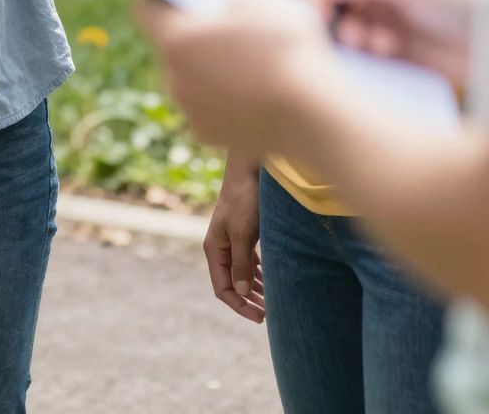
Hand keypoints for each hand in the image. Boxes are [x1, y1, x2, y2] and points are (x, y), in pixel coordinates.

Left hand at [136, 0, 339, 156]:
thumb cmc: (289, 48)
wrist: (318, 116)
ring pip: (189, 76)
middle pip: (170, 43)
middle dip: (190, 30)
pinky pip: (207, 105)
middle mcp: (173, 77)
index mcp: (176, 38)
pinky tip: (249, 87)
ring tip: (238, 53)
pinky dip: (222, 96)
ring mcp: (189, 109)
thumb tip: (217, 0)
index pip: (144, 6)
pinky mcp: (208, 135)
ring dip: (207, 65)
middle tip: (216, 19)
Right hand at [204, 160, 265, 322]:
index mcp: (214, 249)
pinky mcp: (244, 234)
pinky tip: (271, 281)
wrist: (250, 171)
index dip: (239, 305)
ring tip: (273, 303)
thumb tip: (240, 292)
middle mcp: (221, 248)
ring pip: (242, 274)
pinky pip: (250, 262)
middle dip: (248, 301)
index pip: (222, 288)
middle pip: (232, 284)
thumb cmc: (245, 200)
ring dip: (255, 289)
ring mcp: (232, 241)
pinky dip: (260, 274)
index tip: (259, 317)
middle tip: (269, 315)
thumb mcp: (243, 233)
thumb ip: (241, 263)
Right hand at [300, 0, 484, 88]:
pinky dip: (366, 54)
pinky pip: (359, 55)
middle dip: (333, 19)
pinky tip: (390, 51)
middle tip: (352, 36)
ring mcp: (377, 20)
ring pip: (340, 31)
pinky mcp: (387, 51)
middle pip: (327, 2)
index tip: (320, 12)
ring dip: (352, 37)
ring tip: (380, 44)